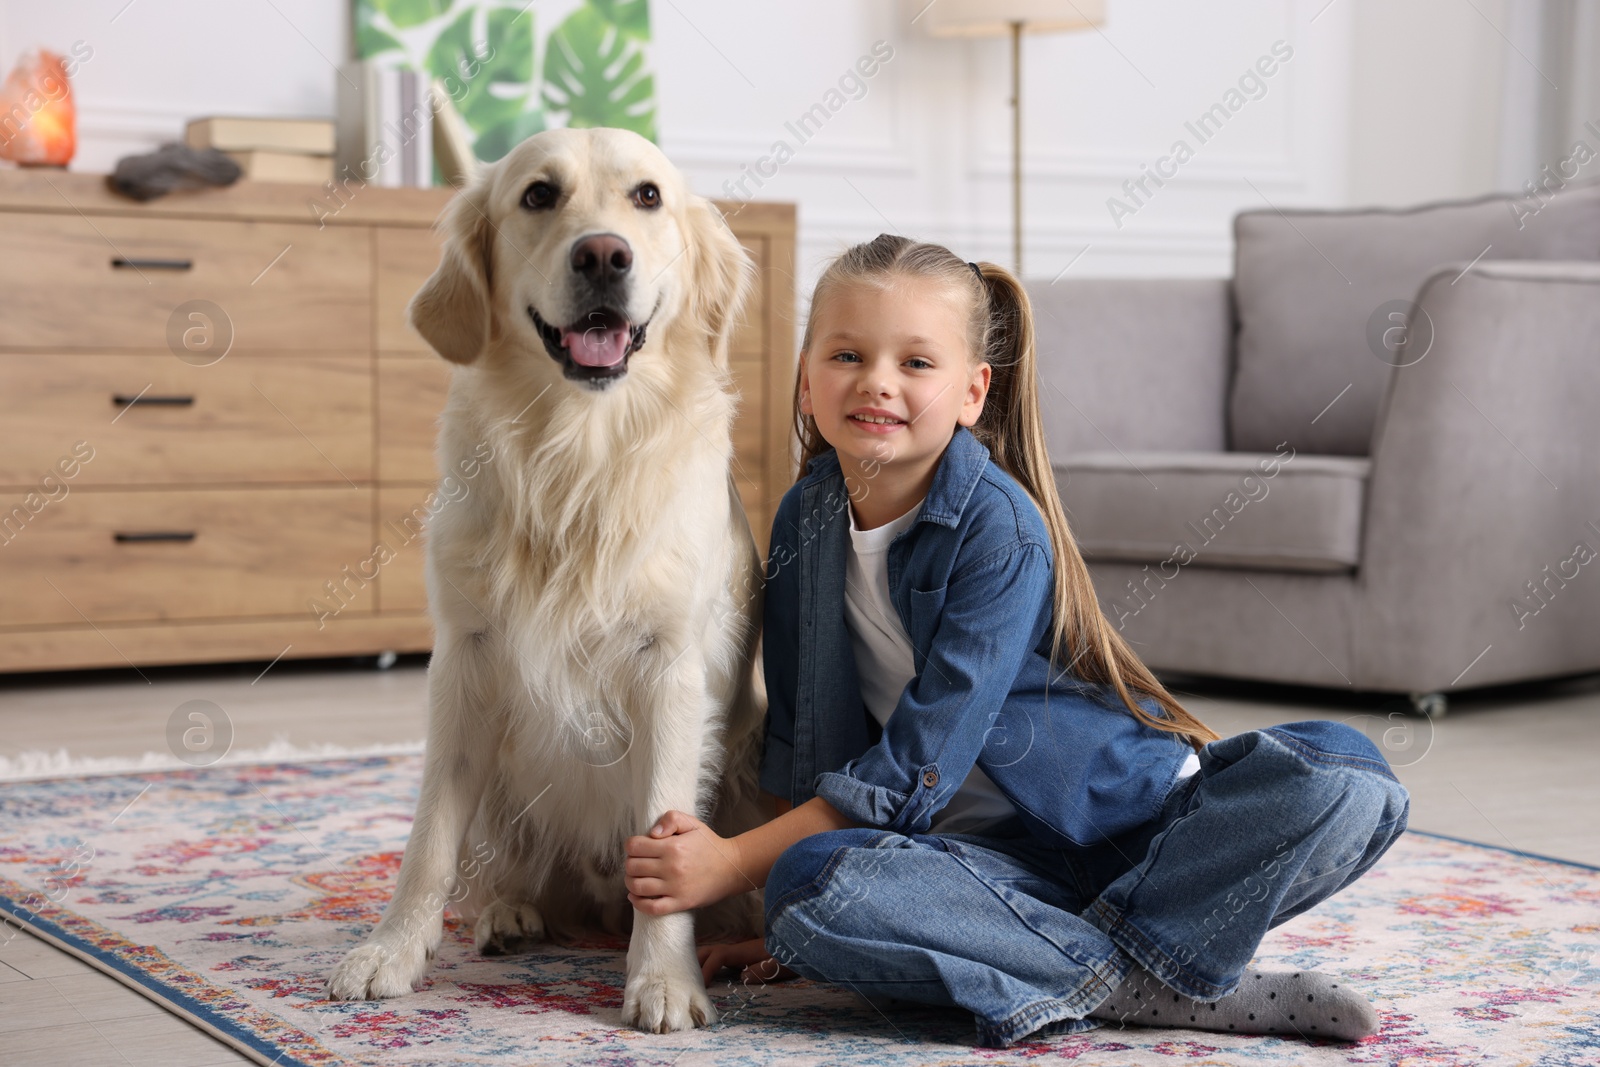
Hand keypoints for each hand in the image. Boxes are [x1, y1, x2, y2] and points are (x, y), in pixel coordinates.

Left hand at [624, 810, 750, 915]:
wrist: (732, 868)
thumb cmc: (709, 845)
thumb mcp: (692, 824)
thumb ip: (670, 819)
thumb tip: (652, 833)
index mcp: (673, 847)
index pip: (635, 846)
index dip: (631, 845)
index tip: (637, 846)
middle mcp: (672, 868)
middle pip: (632, 867)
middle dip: (630, 862)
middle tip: (637, 861)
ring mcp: (675, 888)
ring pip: (637, 887)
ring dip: (630, 881)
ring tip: (635, 877)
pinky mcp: (680, 903)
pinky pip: (651, 908)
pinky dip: (638, 903)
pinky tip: (635, 896)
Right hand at [696, 937, 798, 985]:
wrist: (800, 945)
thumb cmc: (790, 956)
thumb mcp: (779, 964)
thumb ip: (762, 969)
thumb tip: (742, 977)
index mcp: (743, 951)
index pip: (717, 957)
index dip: (707, 970)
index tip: (700, 986)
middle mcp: (737, 949)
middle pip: (708, 951)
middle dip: (693, 962)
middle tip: (682, 979)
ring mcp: (738, 953)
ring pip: (712, 954)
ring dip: (699, 963)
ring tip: (687, 978)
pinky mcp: (741, 959)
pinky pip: (719, 960)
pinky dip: (708, 966)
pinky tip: (703, 978)